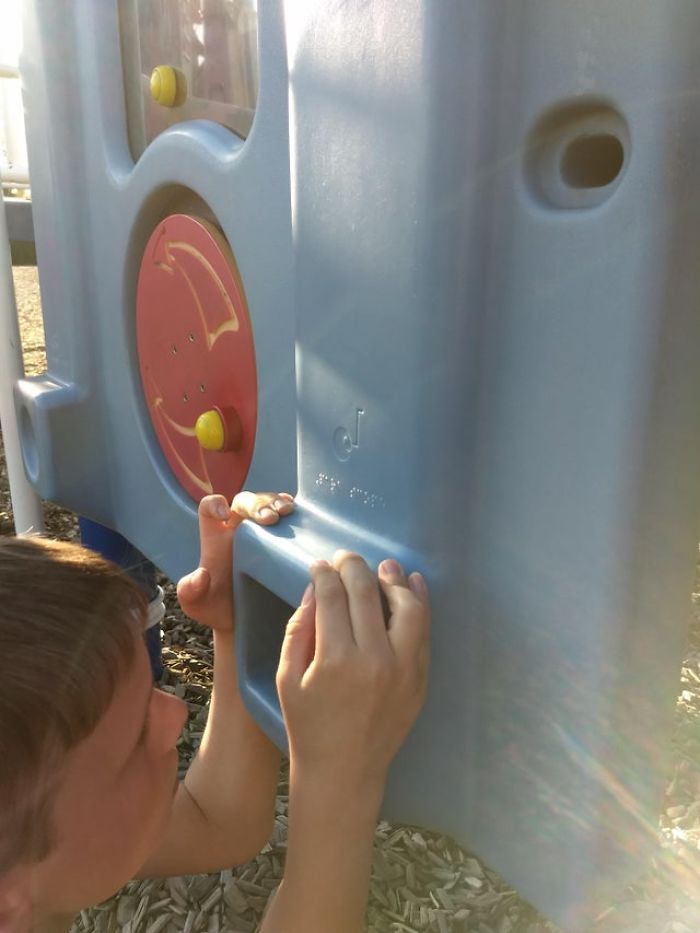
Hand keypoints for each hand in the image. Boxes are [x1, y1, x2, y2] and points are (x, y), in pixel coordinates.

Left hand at [177, 491, 293, 631]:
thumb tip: (201, 575)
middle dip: (256, 504)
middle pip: (244, 501)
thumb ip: (189, 590)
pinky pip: (287, 518)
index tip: (223, 515)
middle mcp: (237, 529)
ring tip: (285, 512)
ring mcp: (262, 533)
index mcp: (214, 538)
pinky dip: (294, 510)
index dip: (214, 504)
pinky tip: (297, 512)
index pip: (209, 507)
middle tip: (269, 518)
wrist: (243, 621)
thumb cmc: (216, 608)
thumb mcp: (196, 604)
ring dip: (276, 503)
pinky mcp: (281, 540)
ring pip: (268, 503)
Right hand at [276, 551, 429, 788]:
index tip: (320, 565)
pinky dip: (421, 603)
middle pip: (367, 593)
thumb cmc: (308, 726)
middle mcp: (374, 659)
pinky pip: (425, 632)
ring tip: (383, 566)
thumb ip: (299, 630)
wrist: (344, 774)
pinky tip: (412, 585)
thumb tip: (316, 588)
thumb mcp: (287, 678)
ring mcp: (404, 669)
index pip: (332, 596)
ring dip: (393, 580)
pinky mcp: (421, 679)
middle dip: (354, 567)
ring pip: (407, 607)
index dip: (325, 573)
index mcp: (335, 660)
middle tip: (345, 558)